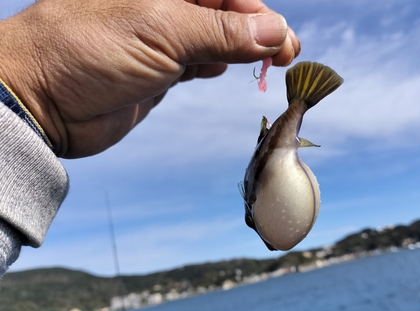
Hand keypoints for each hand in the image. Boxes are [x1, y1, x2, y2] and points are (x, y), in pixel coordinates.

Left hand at [0, 0, 299, 157]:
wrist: (43, 101)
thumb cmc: (88, 50)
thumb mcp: (163, 31)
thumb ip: (222, 32)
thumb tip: (274, 32)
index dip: (258, 11)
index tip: (283, 38)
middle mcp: (164, 4)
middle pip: (226, 11)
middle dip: (258, 31)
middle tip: (285, 55)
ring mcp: (162, 36)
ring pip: (216, 37)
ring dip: (243, 50)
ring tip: (268, 64)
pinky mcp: (159, 69)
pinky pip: (200, 61)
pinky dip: (217, 65)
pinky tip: (224, 69)